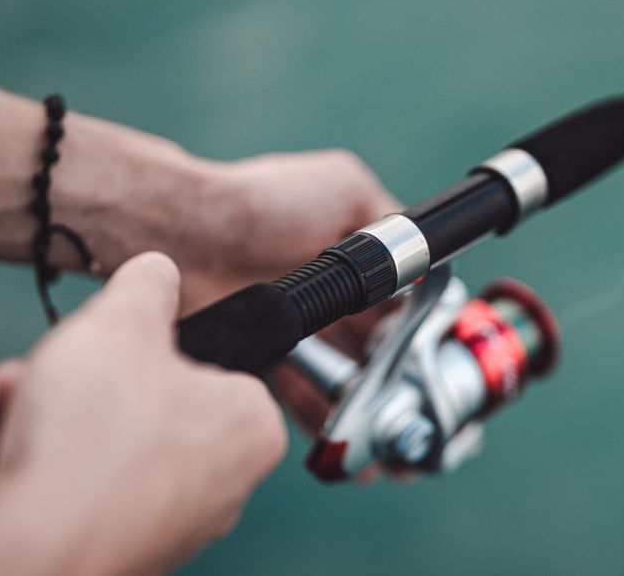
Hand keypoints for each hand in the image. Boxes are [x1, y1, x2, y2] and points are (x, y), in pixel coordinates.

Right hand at [0, 253, 285, 575]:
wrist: (31, 550)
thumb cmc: (95, 444)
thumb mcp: (123, 321)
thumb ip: (148, 286)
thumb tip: (158, 273)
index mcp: (251, 425)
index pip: (212, 363)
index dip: (149, 344)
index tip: (113, 341)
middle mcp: (221, 481)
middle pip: (140, 400)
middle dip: (74, 377)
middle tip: (46, 372)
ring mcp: (166, 520)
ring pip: (95, 440)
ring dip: (37, 412)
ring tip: (10, 406)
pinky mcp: (112, 547)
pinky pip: (69, 484)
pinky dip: (24, 458)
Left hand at [175, 150, 402, 469]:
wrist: (188, 231)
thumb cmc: (265, 203)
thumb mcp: (345, 188)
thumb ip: (389, 218)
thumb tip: (429, 255)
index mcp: (352, 259)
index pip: (400, 303)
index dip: (420, 330)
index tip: (435, 357)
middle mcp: (326, 297)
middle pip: (376, 347)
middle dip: (399, 376)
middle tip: (415, 403)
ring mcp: (295, 331)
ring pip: (344, 377)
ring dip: (368, 403)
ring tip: (387, 430)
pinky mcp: (264, 359)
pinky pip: (301, 396)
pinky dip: (325, 417)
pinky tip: (346, 435)